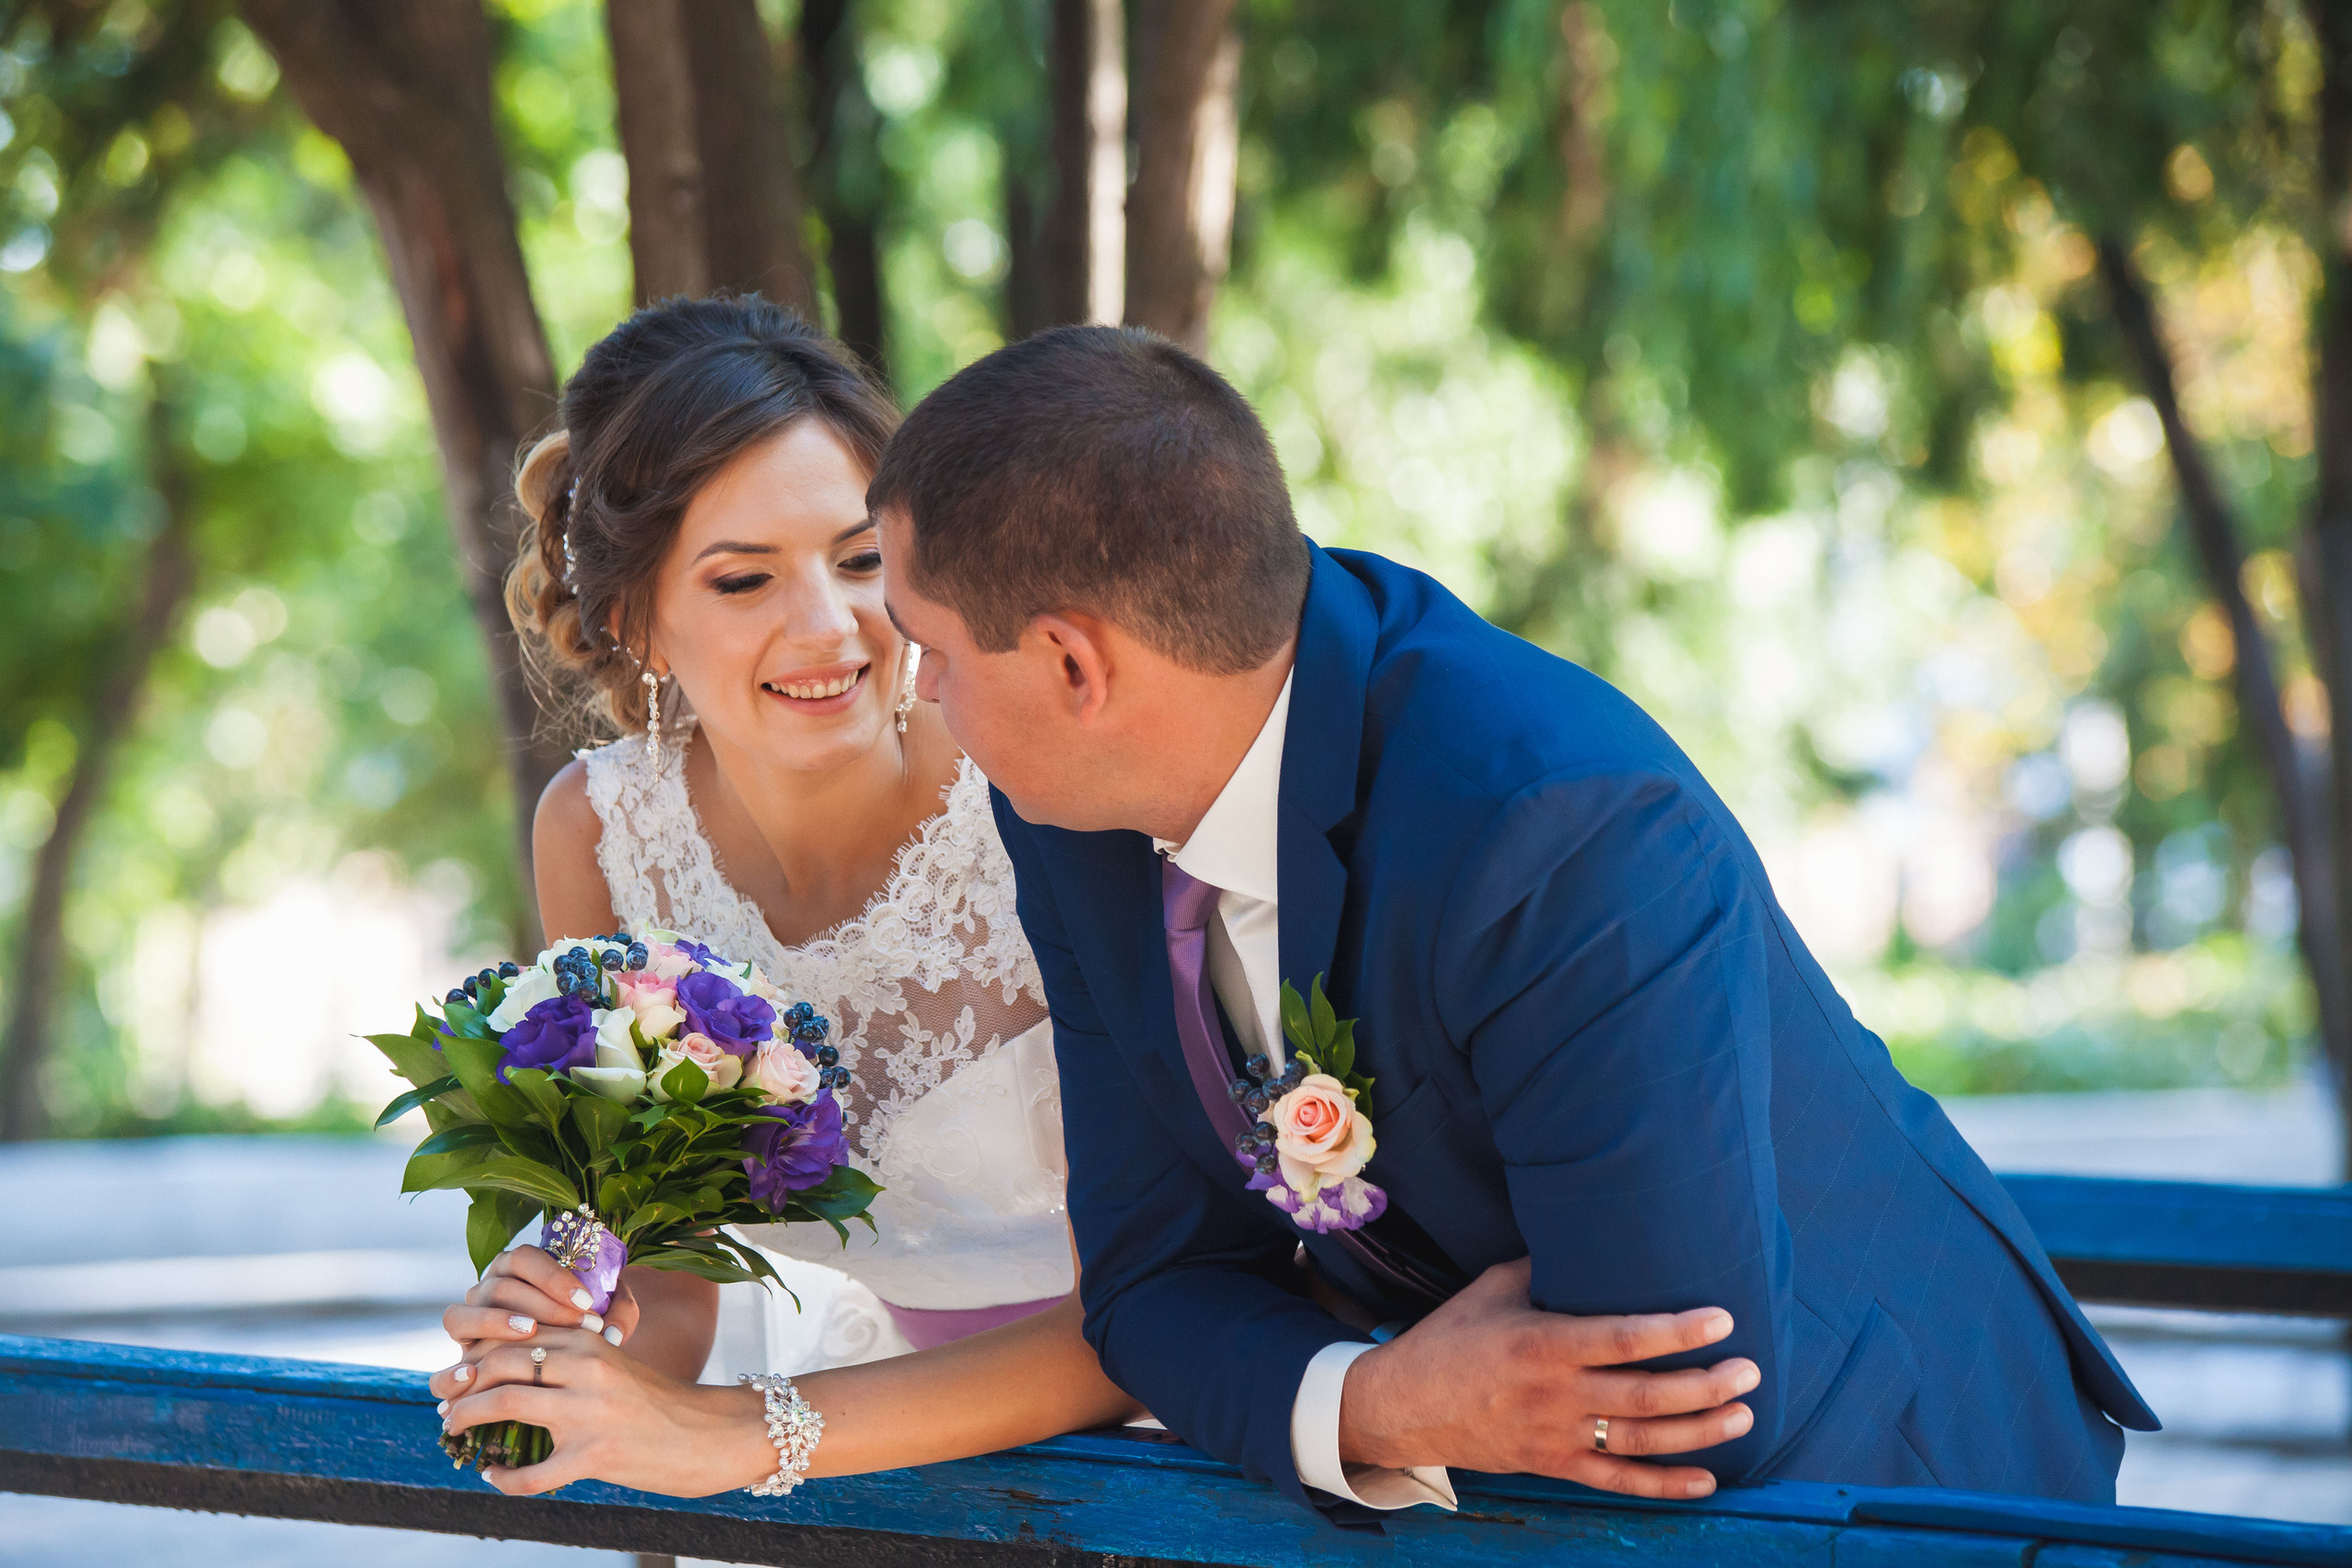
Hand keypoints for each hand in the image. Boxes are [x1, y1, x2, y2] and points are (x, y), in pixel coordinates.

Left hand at [428, 1324, 773, 1496]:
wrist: (710, 1434)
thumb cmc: (659, 1403)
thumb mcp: (614, 1366)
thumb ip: (572, 1359)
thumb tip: (514, 1369)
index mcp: (590, 1339)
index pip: (513, 1335)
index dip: (473, 1354)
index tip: (454, 1373)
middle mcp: (586, 1367)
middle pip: (500, 1364)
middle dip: (460, 1385)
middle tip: (444, 1403)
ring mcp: (589, 1411)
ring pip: (506, 1405)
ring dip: (468, 1420)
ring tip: (454, 1431)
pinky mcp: (595, 1454)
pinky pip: (531, 1472)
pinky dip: (504, 1479)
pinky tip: (494, 1478)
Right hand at [439, 1246, 639, 1375]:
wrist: (564, 1373)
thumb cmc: (585, 1336)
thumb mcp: (608, 1319)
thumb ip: (618, 1313)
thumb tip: (612, 1331)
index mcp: (519, 1270)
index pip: (526, 1258)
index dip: (553, 1276)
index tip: (586, 1301)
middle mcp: (487, 1291)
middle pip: (501, 1287)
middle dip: (540, 1305)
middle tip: (575, 1326)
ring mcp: (468, 1324)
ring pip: (463, 1314)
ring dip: (495, 1323)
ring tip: (530, 1334)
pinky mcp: (459, 1362)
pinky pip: (441, 1365)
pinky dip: (452, 1371)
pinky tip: (474, 1376)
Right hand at [1337, 1258, 1758, 1498]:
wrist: (1403, 1406)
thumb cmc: (1450, 1338)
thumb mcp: (1493, 1289)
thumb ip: (1545, 1267)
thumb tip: (1594, 1234)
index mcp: (1543, 1344)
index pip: (1624, 1339)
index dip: (1677, 1332)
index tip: (1721, 1320)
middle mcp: (1556, 1394)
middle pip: (1646, 1397)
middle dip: (1706, 1385)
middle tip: (1748, 1370)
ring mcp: (1556, 1436)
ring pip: (1642, 1441)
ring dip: (1699, 1431)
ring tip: (1743, 1414)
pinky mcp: (1553, 1464)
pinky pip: (1618, 1481)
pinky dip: (1666, 1485)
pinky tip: (1708, 1479)